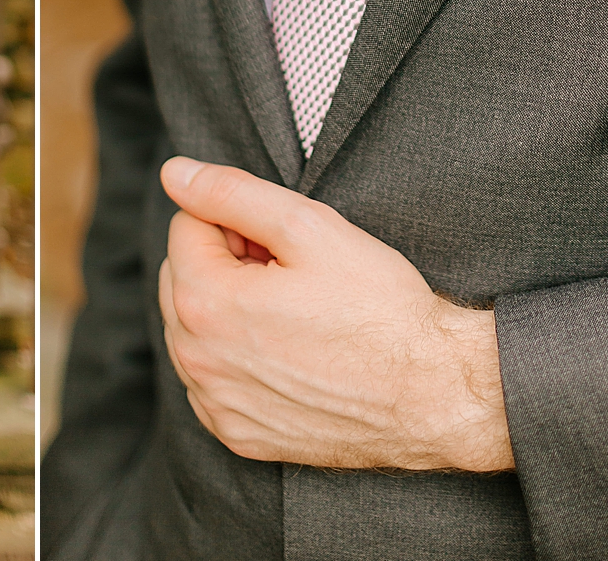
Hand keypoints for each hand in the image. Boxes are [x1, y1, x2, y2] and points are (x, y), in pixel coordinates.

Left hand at [156, 155, 512, 472]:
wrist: (432, 393)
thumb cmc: (379, 308)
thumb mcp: (309, 226)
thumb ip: (231, 192)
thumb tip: (175, 173)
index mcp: (205, 302)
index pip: (185, 226)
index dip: (236, 221)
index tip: (281, 242)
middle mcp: (196, 361)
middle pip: (181, 277)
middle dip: (223, 262)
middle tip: (289, 272)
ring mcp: (216, 404)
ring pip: (192, 329)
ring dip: (226, 309)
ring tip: (292, 312)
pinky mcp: (237, 434)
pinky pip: (211, 379)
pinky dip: (234, 358)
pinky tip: (286, 352)